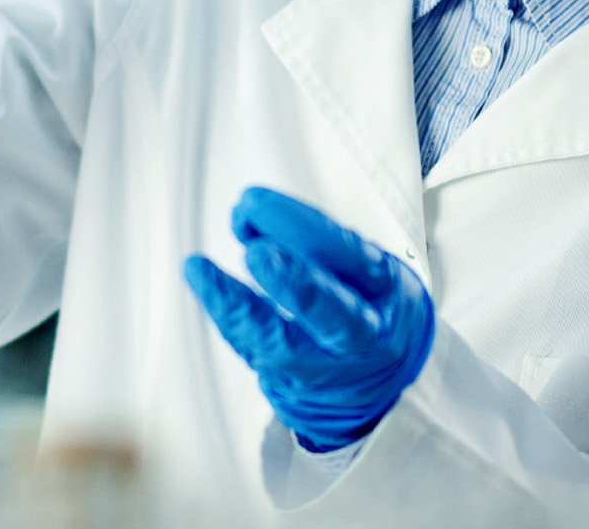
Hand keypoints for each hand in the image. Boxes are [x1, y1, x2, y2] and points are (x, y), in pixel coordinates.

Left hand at [184, 187, 433, 452]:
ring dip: (237, 303)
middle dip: (296, 284)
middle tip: (258, 253)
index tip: (263, 205)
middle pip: (334, 315)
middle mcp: (363, 336)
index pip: (352, 258)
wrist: (376, 384)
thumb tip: (257, 210)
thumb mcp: (367, 266)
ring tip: (201, 270)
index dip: (308, 232)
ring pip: (282, 343)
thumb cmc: (367, 304)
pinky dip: (227, 315)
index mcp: (386, 292)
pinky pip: (255, 350)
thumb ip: (321, 240)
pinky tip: (204, 282)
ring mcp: (326, 367)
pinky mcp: (291, 383)